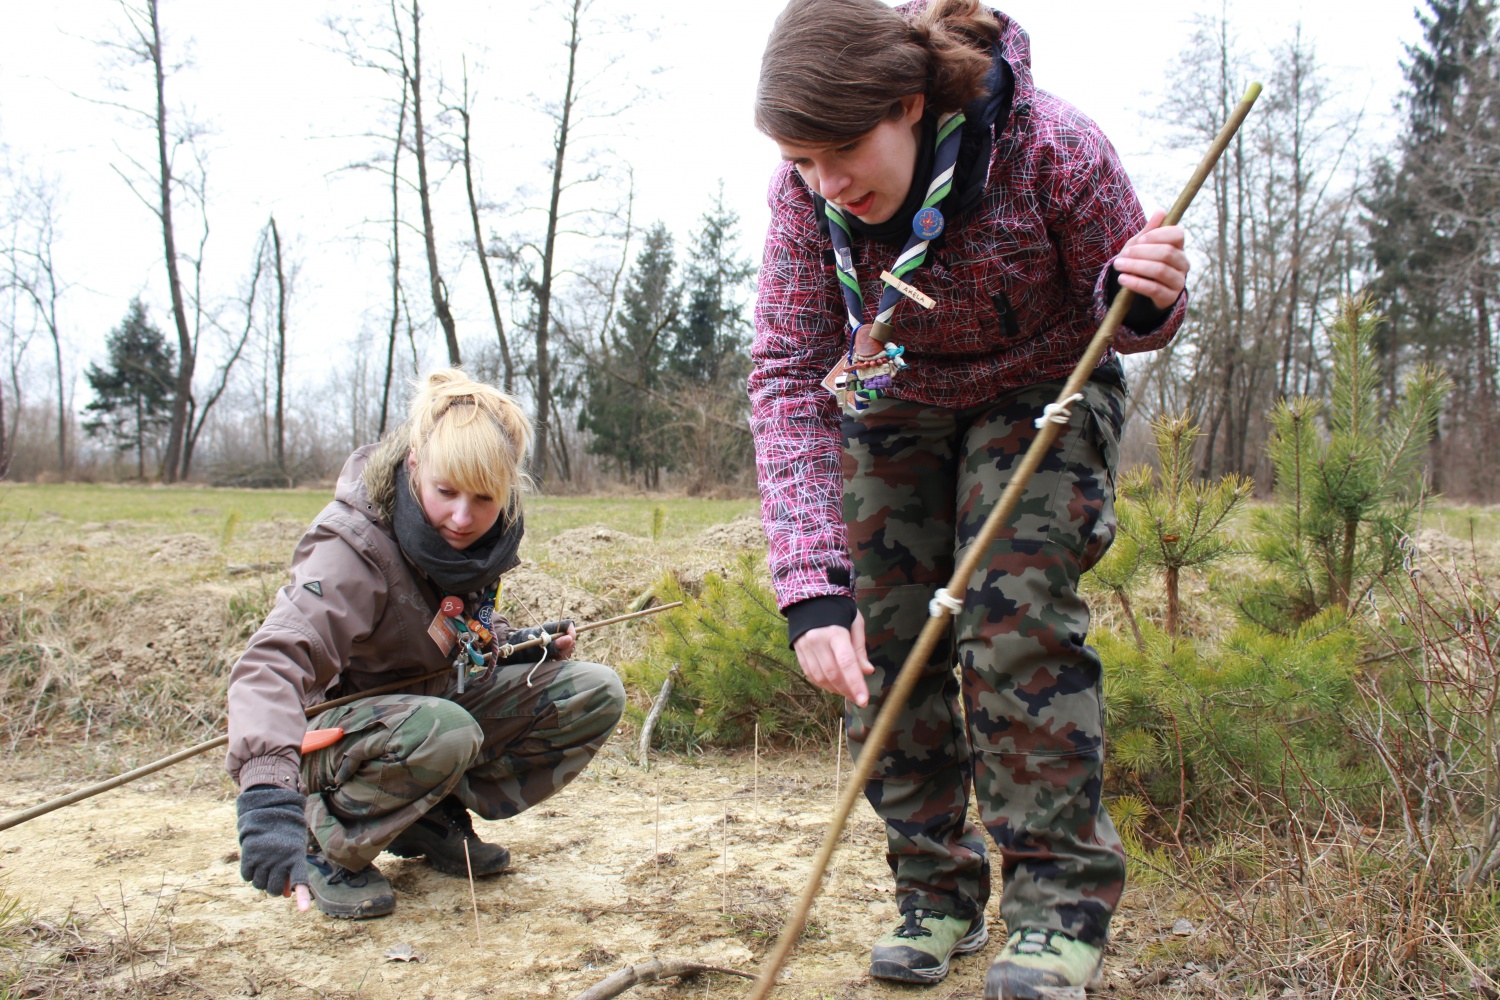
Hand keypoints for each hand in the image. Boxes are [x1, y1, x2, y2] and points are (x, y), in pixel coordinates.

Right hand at [235, 784, 310, 911]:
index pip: (300, 880)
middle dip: (274, 888)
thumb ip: (291, 873)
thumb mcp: (294, 852)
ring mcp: (264, 858)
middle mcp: (280, 860)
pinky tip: (255, 861)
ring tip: (266, 866)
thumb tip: (285, 895)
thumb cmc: (286, 838)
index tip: (304, 910)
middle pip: (273, 890)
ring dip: (261, 881)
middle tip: (275, 877)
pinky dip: (250, 873)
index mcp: (296, 858)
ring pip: (259, 885)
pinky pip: (247, 877)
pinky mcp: (249, 856)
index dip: (302, 896)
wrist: (269, 813)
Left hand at [501, 621, 574, 662]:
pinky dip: (559, 658)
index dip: (572, 633)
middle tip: (558, 654)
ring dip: (563, 654)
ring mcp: (554, 643)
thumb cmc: (521, 645)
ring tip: (553, 657)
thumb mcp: (536, 646)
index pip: (568, 625)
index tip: (569, 643)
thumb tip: (569, 640)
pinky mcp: (552, 651)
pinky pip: (563, 654)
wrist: (511, 652)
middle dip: (567, 647)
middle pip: (570, 638)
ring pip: (568, 647)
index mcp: (550, 628)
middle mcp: (554, 634)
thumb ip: (553, 645)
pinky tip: (552, 660)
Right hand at [792, 612, 875, 706]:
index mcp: (835, 632)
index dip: (855, 683)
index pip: (846, 662)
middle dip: (848, 690)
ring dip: (836, 690)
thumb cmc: (838, 610)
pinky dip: (824, 684)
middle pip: (833, 674)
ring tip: (849, 692)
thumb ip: (860, 647)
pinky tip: (834, 685)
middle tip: (860, 699)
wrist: (809, 598)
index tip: (864, 700)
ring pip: (820, 678)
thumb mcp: (855, 621)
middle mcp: (817, 641)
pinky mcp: (798, 653)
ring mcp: (805, 648)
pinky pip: (811, 675)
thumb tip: (868, 671)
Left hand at [1113, 209, 1188, 309]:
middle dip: (1142, 253)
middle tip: (1122, 255)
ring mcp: (1178, 281)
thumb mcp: (1142, 246)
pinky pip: (1154, 288)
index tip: (1140, 240)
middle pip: (1167, 253)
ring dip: (1136, 267)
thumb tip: (1161, 211)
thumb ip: (1150, 231)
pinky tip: (1123, 279)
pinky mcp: (1169, 297)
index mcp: (1178, 247)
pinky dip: (1136, 283)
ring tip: (1119, 266)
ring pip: (1160, 270)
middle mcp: (1182, 263)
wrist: (1141, 291)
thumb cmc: (1142, 262)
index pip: (1178, 234)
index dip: (1158, 235)